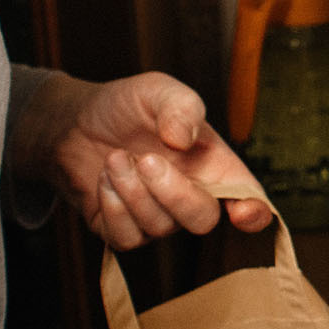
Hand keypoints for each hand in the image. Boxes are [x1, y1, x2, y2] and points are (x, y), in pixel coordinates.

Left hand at [21, 73, 272, 249]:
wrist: (74, 123)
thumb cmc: (126, 107)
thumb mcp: (156, 90)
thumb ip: (180, 106)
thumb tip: (184, 139)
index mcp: (214, 165)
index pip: (249, 198)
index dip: (254, 213)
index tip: (240, 212)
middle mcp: (191, 196)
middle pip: (202, 220)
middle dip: (174, 193)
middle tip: (146, 159)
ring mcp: (158, 218)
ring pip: (160, 228)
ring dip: (132, 190)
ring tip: (114, 157)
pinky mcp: (125, 231)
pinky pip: (127, 238)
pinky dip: (112, 206)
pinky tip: (105, 178)